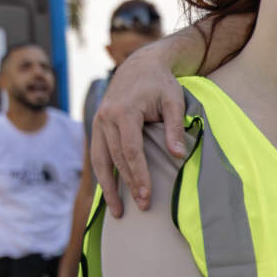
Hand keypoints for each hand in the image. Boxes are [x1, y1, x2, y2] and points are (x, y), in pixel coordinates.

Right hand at [90, 47, 187, 217]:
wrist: (139, 66)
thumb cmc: (160, 84)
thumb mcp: (174, 100)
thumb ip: (174, 127)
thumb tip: (178, 155)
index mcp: (124, 111)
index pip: (131, 150)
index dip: (139, 175)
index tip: (147, 195)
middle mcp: (106, 117)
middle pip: (116, 159)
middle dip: (128, 185)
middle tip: (143, 207)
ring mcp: (99, 122)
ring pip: (101, 160)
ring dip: (109, 187)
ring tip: (118, 211)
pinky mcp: (98, 126)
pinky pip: (98, 155)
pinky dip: (103, 175)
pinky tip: (110, 192)